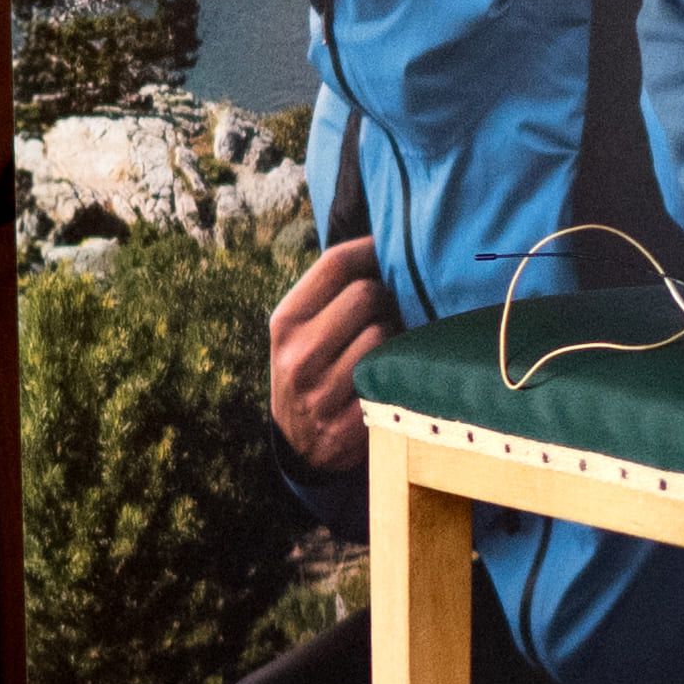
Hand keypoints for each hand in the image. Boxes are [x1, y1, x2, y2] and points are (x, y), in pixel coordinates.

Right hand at [261, 235, 394, 464]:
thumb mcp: (301, 330)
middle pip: (367, 295)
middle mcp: (297, 356)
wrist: (300, 445)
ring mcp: (321, 394)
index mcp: (285, 323)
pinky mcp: (347, 426)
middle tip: (388, 310)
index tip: (390, 248)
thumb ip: (331, 291)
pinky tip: (392, 375)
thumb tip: (383, 238)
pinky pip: (391, 379)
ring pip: (383, 335)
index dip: (372, 248)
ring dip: (395, 337)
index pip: (336, 264)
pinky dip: (398, 372)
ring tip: (388, 345)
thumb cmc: (312, 369)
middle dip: (385, 298)